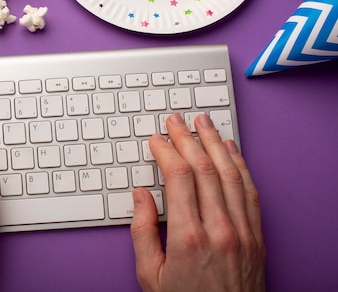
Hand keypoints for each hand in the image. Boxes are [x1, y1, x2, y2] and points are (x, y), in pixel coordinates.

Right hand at [131, 113, 265, 291]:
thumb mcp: (150, 276)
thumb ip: (142, 232)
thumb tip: (140, 196)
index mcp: (188, 237)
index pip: (179, 177)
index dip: (166, 151)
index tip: (157, 139)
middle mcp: (220, 230)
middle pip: (204, 169)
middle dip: (188, 139)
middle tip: (176, 120)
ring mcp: (242, 232)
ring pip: (230, 174)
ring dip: (216, 143)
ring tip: (204, 122)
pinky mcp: (256, 237)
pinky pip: (250, 191)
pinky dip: (240, 165)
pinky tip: (231, 149)